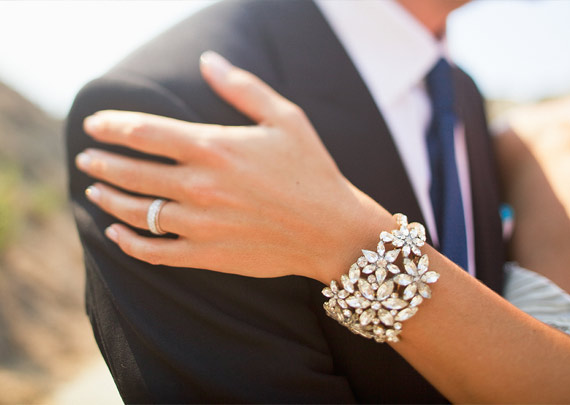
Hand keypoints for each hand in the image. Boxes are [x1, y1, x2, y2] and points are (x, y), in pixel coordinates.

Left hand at [76, 51, 391, 282]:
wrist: (331, 230)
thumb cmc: (311, 170)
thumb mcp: (285, 118)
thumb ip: (242, 88)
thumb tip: (208, 60)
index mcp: (214, 148)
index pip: (144, 132)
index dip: (112, 126)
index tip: (94, 125)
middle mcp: (199, 186)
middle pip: (131, 171)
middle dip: (101, 163)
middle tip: (86, 159)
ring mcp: (200, 224)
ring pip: (137, 211)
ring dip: (108, 199)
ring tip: (94, 190)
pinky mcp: (207, 255)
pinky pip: (154, 251)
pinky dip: (129, 243)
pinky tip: (116, 233)